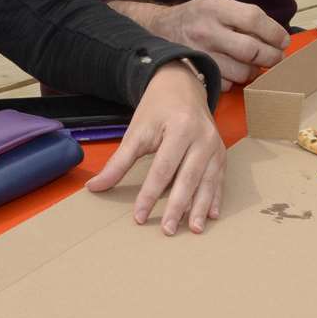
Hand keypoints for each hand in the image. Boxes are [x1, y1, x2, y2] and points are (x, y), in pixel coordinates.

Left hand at [86, 62, 225, 234]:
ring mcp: (215, 146)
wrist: (181, 86)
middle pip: (188, 178)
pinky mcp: (221, 153)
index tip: (139, 216)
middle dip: (178, 207)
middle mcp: (202, 137)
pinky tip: (211, 215)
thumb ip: (119, 162)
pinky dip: (215, 198)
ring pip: (208, 182)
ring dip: (200, 208)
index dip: (150, 194)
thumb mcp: (136, 131)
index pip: (163, 169)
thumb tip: (95, 186)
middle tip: (167, 231)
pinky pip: (219, 179)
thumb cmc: (157, 109)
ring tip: (194, 230)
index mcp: (180, 128)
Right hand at [147, 0, 288, 89]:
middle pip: (251, 49)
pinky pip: (226, 84)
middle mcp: (207, 30)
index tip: (283, 41)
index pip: (254, 18)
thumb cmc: (200, 17)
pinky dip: (235, 82)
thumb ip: (245, 17)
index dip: (274, 32)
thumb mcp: (219, 5)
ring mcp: (200, 54)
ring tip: (255, 67)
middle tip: (277, 59)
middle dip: (271, 57)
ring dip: (254, 72)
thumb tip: (279, 38)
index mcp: (216, 8)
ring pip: (241, 71)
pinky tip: (234, 72)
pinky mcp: (195, 73)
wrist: (160, 29)